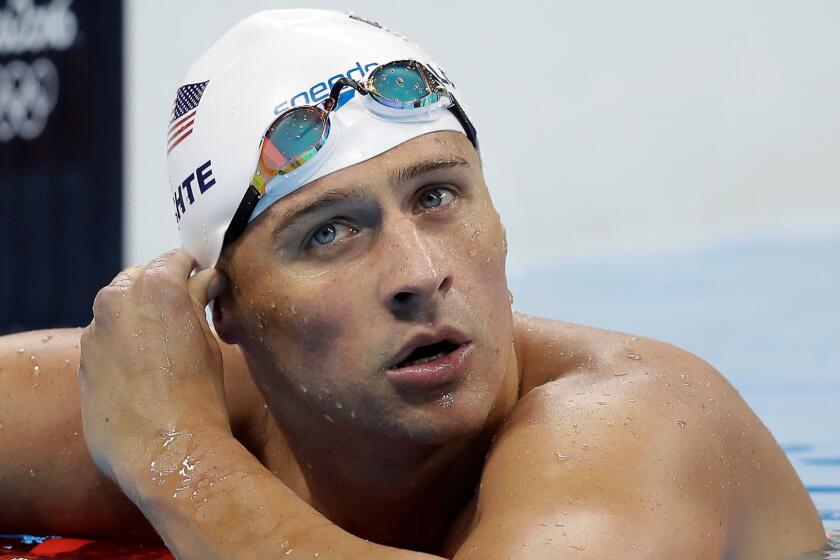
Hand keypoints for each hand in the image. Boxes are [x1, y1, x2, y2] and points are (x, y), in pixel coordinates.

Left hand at [77, 249, 230, 493]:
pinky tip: (146, 374)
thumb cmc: (196, 396)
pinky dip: (124, 347)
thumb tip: (204, 280)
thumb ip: (199, 300)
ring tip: (166, 350)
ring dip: (139, 319)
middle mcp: (116, 302)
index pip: (174, 259)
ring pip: (119, 312)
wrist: (164, 450)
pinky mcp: (82, 363)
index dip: (193, 268)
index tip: (203, 281)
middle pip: (139, 279)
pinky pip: (106, 342)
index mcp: (154, 287)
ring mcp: (94, 333)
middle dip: (161, 290)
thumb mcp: (208, 340)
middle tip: (187, 314)